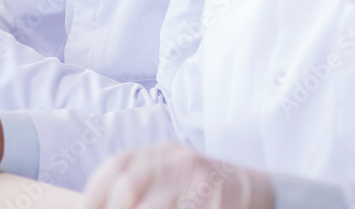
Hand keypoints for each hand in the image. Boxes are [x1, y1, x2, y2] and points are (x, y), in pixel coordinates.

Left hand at [82, 143, 274, 208]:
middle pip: (130, 183)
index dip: (95, 191)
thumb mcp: (171, 177)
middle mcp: (178, 159)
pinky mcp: (217, 200)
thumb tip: (94, 203)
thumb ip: (141, 186)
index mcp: (160, 152)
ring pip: (155, 204)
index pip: (116, 165)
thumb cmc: (203, 190)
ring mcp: (199, 179)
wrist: (259, 191)